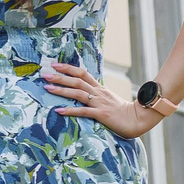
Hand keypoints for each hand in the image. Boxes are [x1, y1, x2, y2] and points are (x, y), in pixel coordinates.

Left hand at [42, 60, 160, 136]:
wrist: (139, 119)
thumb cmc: (122, 111)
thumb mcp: (108, 99)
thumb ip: (96, 95)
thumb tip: (82, 92)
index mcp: (100, 88)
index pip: (83, 73)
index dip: (69, 68)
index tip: (55, 64)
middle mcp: (98, 93)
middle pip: (77, 81)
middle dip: (60, 77)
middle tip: (45, 74)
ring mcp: (99, 103)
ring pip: (78, 93)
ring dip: (62, 90)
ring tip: (47, 88)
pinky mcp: (101, 114)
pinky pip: (83, 111)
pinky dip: (70, 110)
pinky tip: (59, 110)